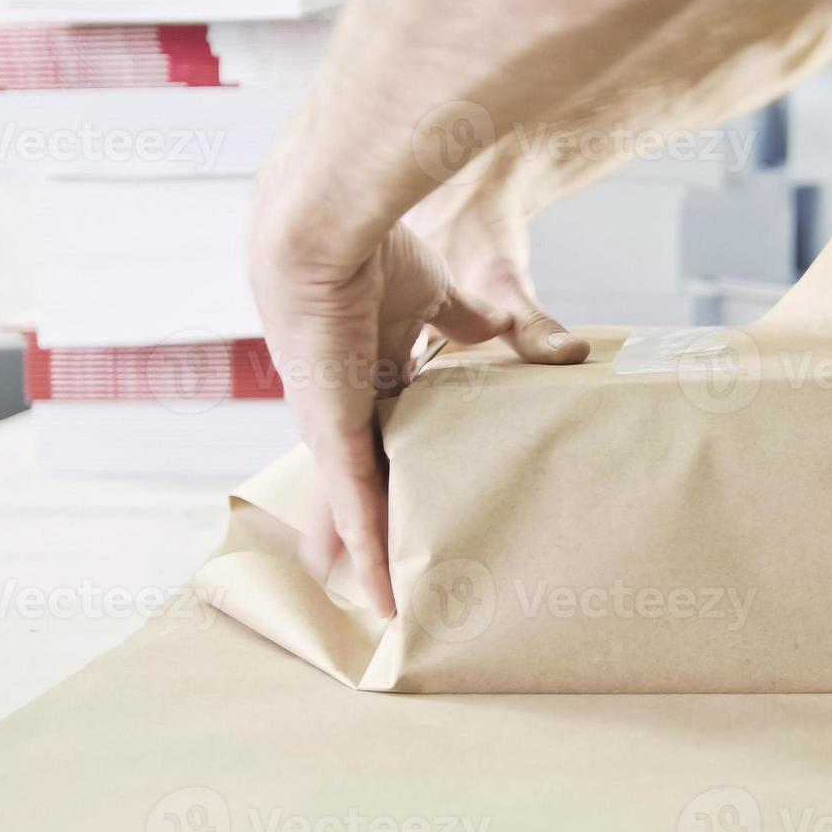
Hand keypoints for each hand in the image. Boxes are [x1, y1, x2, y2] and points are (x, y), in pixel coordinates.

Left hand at [249, 219, 498, 615]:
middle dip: (363, 532)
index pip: (380, 442)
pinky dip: (365, 548)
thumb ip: (464, 319)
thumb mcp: (433, 293)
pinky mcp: (333, 430)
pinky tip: (377, 590)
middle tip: (378, 583)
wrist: (332, 225)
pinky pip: (353, 503)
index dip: (394, 478)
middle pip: (356, 485)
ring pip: (349, 507)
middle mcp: (341, 406)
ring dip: (364, 557)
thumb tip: (499, 325)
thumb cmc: (373, 246)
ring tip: (380, 607)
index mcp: (365, 372)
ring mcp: (333, 424)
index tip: (409, 511)